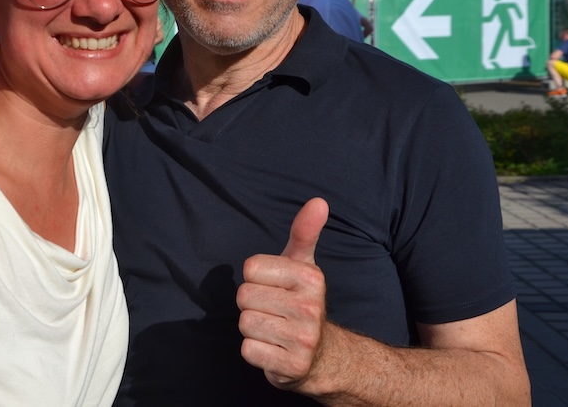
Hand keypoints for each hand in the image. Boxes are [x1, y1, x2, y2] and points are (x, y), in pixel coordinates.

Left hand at [237, 197, 329, 392]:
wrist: (322, 356)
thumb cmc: (301, 302)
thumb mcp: (302, 264)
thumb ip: (305, 232)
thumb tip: (319, 201)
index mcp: (310, 277)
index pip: (250, 268)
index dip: (256, 279)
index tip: (275, 288)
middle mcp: (311, 307)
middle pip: (244, 296)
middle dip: (253, 304)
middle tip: (274, 311)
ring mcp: (303, 339)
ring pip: (245, 323)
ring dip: (253, 328)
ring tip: (274, 329)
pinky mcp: (293, 366)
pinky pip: (248, 350)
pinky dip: (255, 351)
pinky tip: (274, 349)